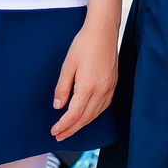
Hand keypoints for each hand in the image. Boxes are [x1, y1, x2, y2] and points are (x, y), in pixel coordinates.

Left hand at [50, 11, 119, 140]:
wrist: (103, 31)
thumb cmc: (84, 44)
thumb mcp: (68, 65)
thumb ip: (63, 87)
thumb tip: (58, 106)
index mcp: (88, 86)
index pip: (74, 114)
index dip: (64, 125)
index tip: (54, 131)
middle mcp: (101, 90)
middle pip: (86, 118)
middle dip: (72, 129)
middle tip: (60, 136)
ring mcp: (110, 88)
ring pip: (96, 114)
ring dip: (83, 124)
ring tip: (71, 129)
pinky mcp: (114, 84)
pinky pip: (104, 106)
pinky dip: (94, 114)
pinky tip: (87, 115)